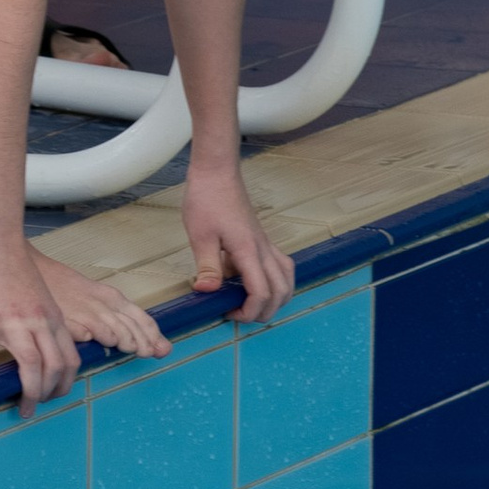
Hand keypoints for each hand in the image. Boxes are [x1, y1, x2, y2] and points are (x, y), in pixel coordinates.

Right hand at [0, 234, 84, 410]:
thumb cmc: (13, 267)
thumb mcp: (39, 296)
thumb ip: (42, 320)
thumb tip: (39, 345)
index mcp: (53, 318)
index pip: (70, 359)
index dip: (65, 383)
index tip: (53, 395)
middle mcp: (39, 322)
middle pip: (54, 367)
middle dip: (48, 394)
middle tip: (34, 407)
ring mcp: (14, 320)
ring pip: (30, 364)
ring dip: (29, 392)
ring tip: (21, 408)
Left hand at [182, 167, 294, 323]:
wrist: (217, 174)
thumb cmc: (206, 200)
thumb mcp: (200, 235)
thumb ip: (207, 266)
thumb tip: (207, 292)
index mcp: (248, 252)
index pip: (261, 293)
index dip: (249, 312)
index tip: (228, 313)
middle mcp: (264, 250)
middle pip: (281, 291)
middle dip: (265, 311)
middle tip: (239, 314)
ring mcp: (266, 244)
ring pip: (287, 279)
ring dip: (276, 298)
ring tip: (252, 304)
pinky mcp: (263, 239)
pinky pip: (281, 266)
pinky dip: (276, 281)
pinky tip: (252, 281)